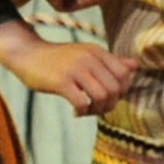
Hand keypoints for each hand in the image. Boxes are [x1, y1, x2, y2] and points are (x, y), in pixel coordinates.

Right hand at [0, 18, 138, 113]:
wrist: (28, 54)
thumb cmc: (59, 58)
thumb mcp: (86, 54)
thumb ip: (110, 61)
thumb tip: (135, 65)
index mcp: (97, 51)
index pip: (124, 74)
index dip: (121, 91)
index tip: (108, 97)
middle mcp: (89, 58)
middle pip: (115, 89)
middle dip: (109, 105)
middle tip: (97, 108)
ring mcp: (75, 69)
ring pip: (102, 96)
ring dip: (97, 110)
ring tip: (87, 111)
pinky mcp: (61, 81)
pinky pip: (83, 102)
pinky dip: (83, 112)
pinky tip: (76, 111)